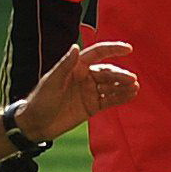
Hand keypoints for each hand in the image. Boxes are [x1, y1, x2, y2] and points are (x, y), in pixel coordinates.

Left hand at [16, 40, 137, 142]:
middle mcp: (85, 77)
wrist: (36, 124)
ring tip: (135, 87)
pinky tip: (131, 95)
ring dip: (123, 86)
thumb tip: (76, 47)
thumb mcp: (51, 82)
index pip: (97, 54)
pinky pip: (110, 100)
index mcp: (75, 67)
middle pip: (107, 72)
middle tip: (132, 79)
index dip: (113, 49)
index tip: (128, 49)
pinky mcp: (92, 106)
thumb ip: (65, 65)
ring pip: (111, 86)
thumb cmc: (40, 100)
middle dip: (120, 75)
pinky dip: (121, 97)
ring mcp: (90, 92)